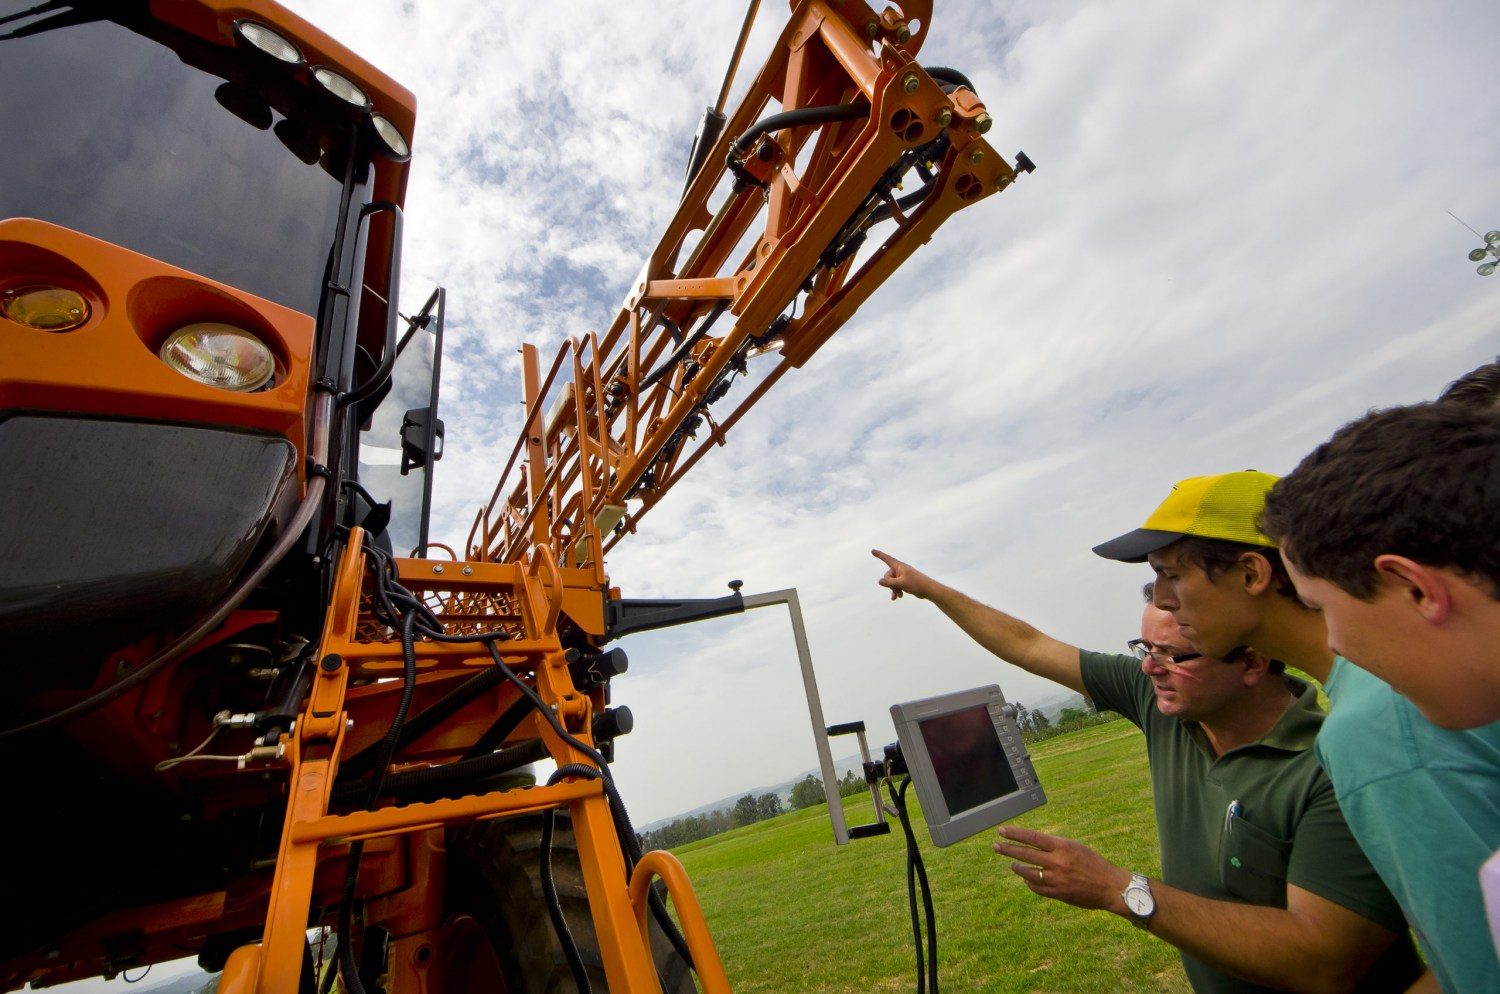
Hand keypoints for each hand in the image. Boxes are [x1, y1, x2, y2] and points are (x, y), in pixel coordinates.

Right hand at [872, 549, 934, 599]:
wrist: (928, 590)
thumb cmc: (916, 584)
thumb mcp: (901, 583)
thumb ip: (889, 583)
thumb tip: (879, 581)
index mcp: (899, 566)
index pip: (887, 559)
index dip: (879, 555)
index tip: (872, 550)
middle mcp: (900, 570)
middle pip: (888, 576)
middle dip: (890, 584)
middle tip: (897, 589)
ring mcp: (902, 576)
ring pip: (892, 582)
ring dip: (893, 589)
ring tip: (897, 596)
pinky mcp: (905, 582)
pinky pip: (896, 585)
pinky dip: (897, 591)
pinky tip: (899, 597)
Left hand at [992, 825, 1131, 913]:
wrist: (1110, 887)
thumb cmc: (1094, 864)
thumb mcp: (1075, 848)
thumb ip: (1055, 847)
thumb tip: (1035, 845)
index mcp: (1063, 847)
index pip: (1033, 837)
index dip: (1015, 834)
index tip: (1002, 831)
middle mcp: (1057, 862)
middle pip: (1025, 854)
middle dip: (1008, 849)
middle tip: (996, 846)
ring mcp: (1056, 879)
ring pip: (1028, 872)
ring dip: (1017, 867)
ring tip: (1011, 864)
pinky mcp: (1057, 894)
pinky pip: (1036, 888)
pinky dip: (1029, 882)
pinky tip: (1027, 879)